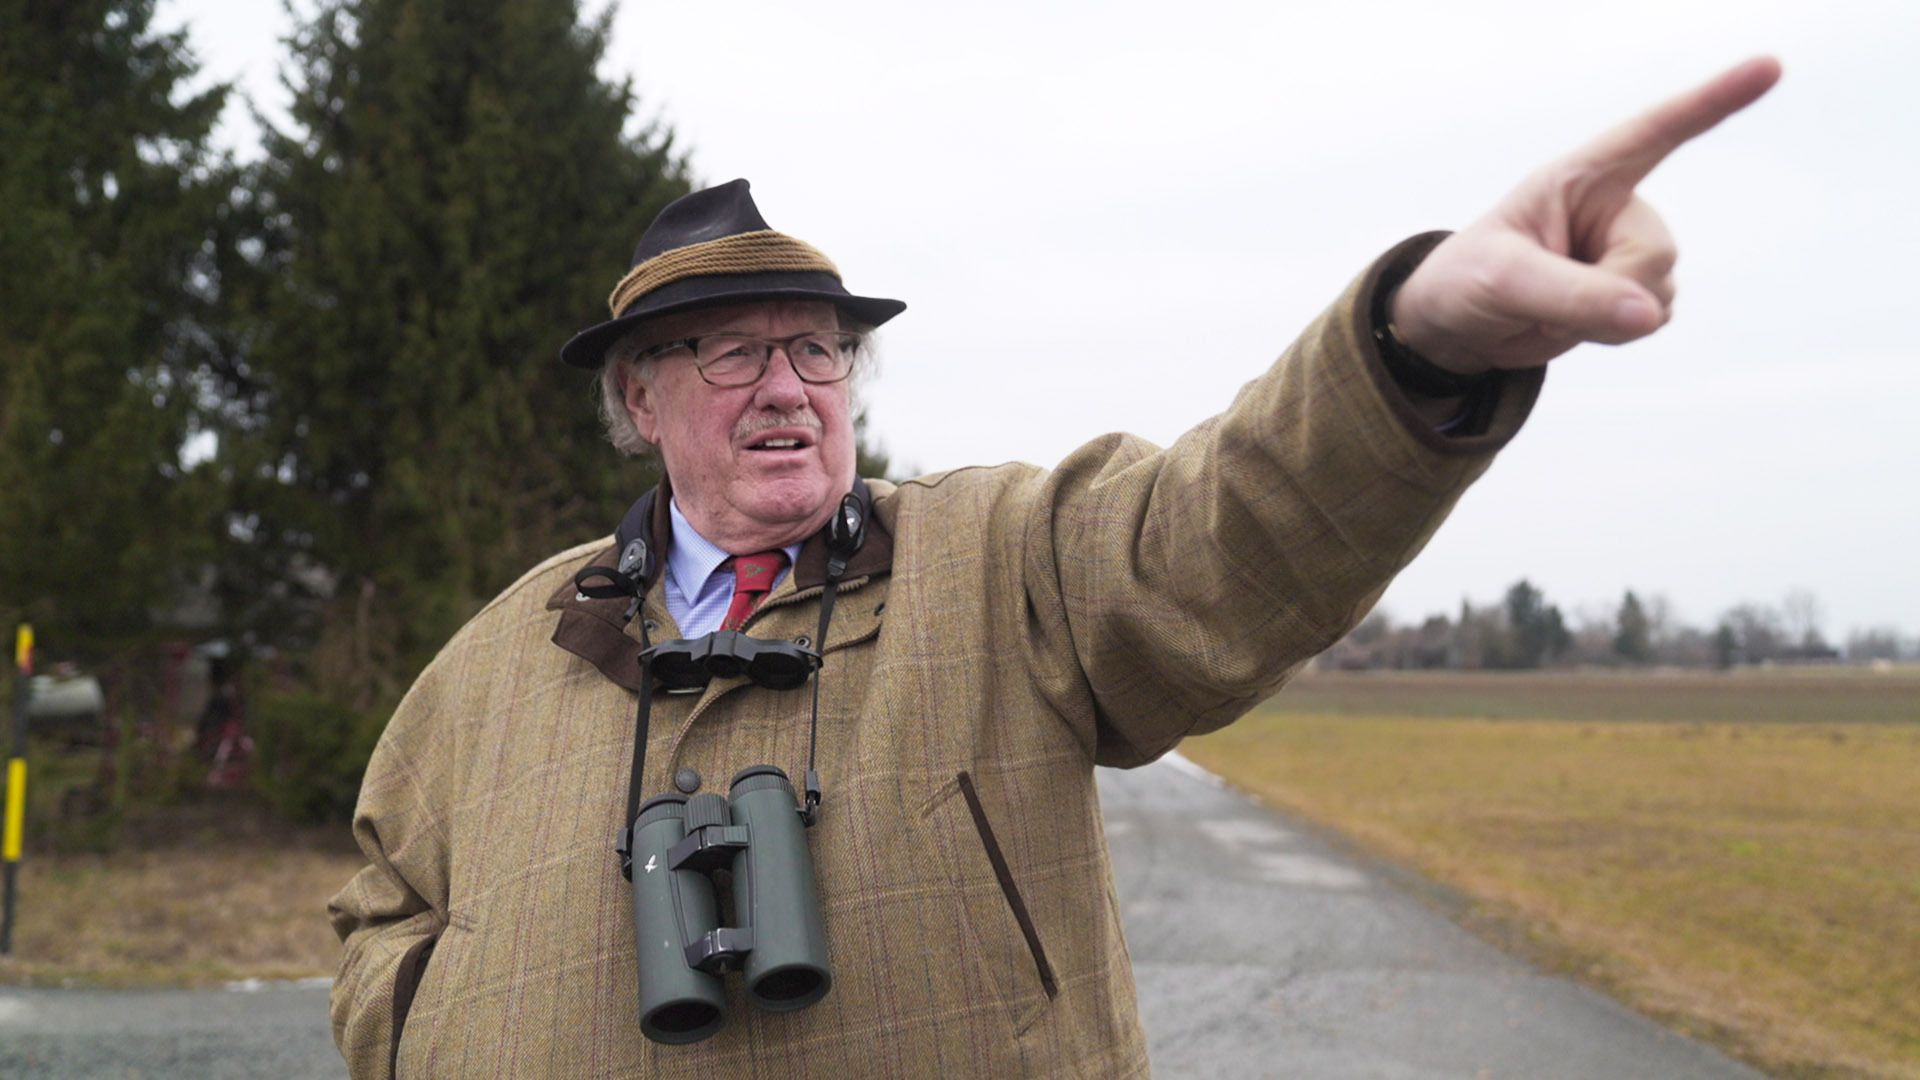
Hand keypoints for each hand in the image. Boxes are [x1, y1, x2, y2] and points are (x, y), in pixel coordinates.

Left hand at [1389, 56, 1781, 374]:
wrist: (1459, 324)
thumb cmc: (1467, 281)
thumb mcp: (1505, 281)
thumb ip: (1575, 295)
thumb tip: (1648, 314)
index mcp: (1582, 177)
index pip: (1655, 131)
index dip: (1714, 100)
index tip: (1769, 65)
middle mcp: (1616, 206)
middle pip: (1656, 254)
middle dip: (1607, 293)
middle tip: (1544, 301)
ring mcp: (1628, 250)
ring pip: (1658, 294)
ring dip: (1604, 319)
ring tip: (1548, 307)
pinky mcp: (1632, 291)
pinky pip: (1649, 319)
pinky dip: (1609, 334)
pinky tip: (1569, 322)